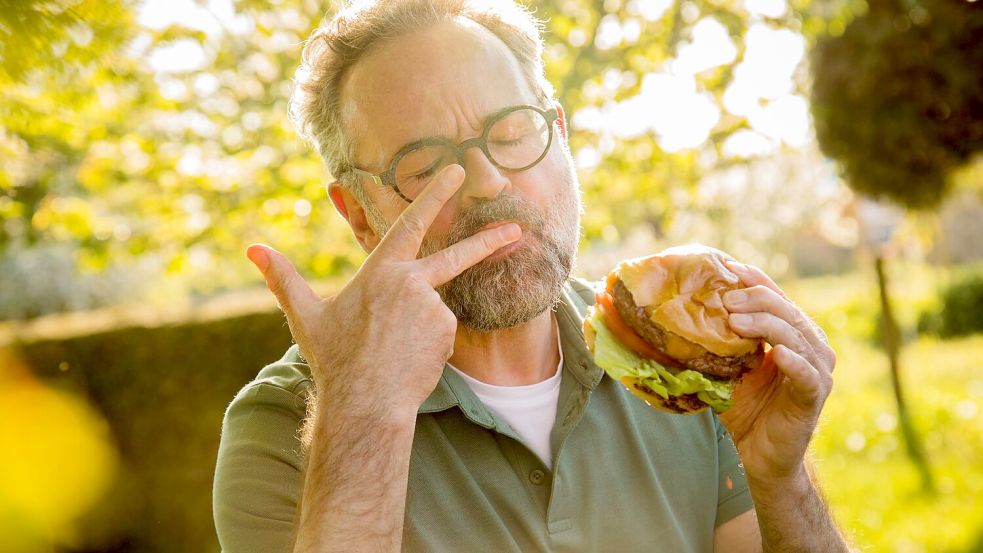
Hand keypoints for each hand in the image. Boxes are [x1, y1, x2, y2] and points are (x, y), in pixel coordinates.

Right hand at [245, 165, 520, 417]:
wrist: (365, 403)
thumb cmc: (334, 359)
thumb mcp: (306, 316)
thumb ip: (283, 278)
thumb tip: (252, 249)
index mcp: (380, 270)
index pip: (411, 223)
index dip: (434, 195)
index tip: (455, 172)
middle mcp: (411, 282)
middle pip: (455, 256)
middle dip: (488, 240)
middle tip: (515, 229)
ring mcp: (433, 307)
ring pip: (434, 308)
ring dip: (419, 326)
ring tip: (393, 351)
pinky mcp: (447, 331)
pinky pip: (442, 331)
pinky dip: (429, 343)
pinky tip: (410, 359)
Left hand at [718, 261, 835, 484]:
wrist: (758, 455)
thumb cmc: (744, 409)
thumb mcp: (727, 369)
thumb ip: (717, 342)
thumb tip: (679, 313)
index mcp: (792, 334)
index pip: (776, 298)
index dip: (755, 280)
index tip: (729, 267)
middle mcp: (810, 347)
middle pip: (786, 312)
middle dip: (756, 299)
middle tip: (726, 299)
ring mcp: (816, 371)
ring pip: (796, 337)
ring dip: (766, 324)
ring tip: (736, 319)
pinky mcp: (814, 396)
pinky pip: (806, 374)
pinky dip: (793, 361)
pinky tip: (777, 353)